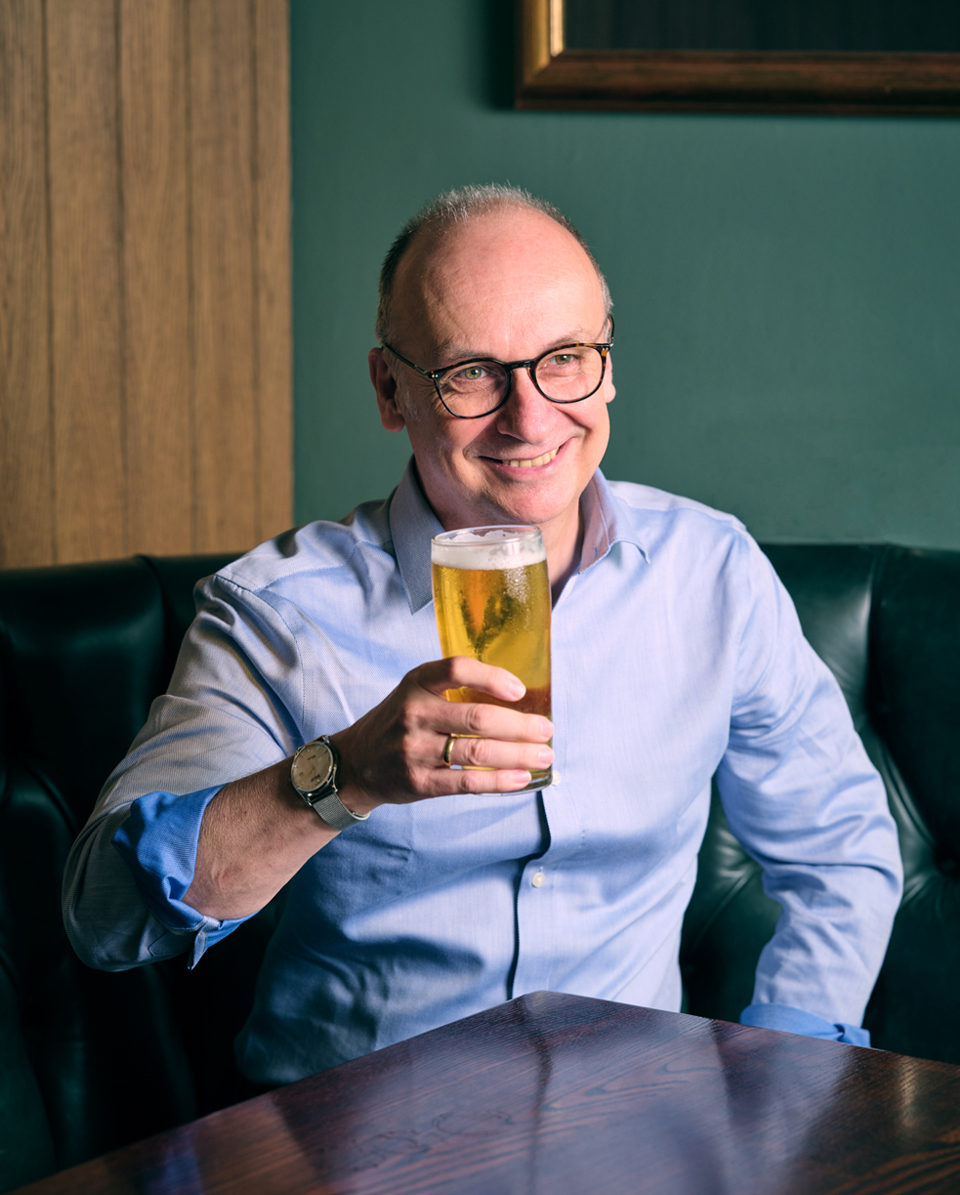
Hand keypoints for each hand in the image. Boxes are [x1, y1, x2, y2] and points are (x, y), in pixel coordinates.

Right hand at [330, 657, 553, 811]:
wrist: (354, 764)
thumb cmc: (397, 723)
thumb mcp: (414, 693)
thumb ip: (452, 691)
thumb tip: (515, 699)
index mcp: (416, 683)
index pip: (456, 669)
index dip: (492, 677)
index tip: (520, 690)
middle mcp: (413, 713)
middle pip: (478, 717)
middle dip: (521, 725)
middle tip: (546, 729)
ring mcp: (415, 750)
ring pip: (478, 752)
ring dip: (518, 754)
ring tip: (543, 755)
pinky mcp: (419, 782)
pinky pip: (468, 782)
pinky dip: (500, 781)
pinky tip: (521, 778)